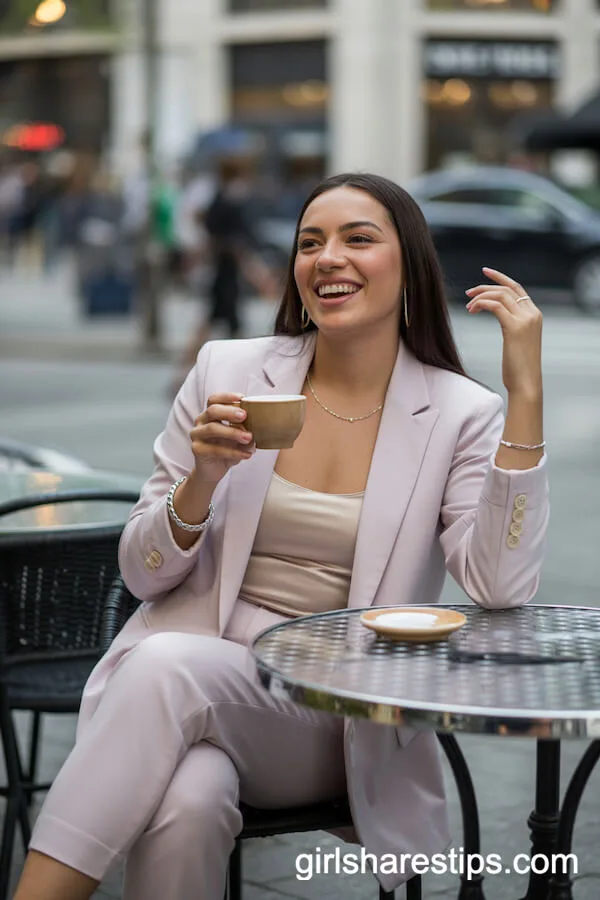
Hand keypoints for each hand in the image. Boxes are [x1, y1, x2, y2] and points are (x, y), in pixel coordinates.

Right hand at [190, 393, 254, 485]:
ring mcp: (197, 435)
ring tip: (248, 438)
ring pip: (212, 428)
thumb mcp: (238, 438)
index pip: (214, 400)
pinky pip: (215, 449)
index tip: (242, 398)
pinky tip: (246, 454)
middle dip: (230, 411)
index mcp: (210, 414)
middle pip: (212, 410)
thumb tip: (257, 429)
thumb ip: (244, 430)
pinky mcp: (197, 450)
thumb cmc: (226, 449)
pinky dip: (233, 452)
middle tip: (244, 416)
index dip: (227, 397)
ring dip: (232, 432)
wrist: (212, 470)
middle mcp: (201, 422)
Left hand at [465, 267, 542, 397]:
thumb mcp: (517, 340)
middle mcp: (532, 313)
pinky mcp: (514, 328)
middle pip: (506, 289)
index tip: (485, 272)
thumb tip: (499, 314)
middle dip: (485, 287)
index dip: (500, 278)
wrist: (526, 383)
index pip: (517, 288)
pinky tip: (473, 310)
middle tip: (468, 292)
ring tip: (468, 306)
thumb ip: (512, 323)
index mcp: (535, 314)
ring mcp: (525, 319)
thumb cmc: (518, 366)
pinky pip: (494, 306)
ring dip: (480, 297)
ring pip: (500, 295)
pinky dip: (481, 304)